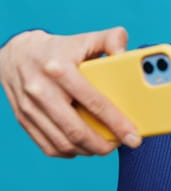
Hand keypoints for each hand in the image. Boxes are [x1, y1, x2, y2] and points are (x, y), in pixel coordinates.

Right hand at [0, 27, 141, 157]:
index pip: (94, 102)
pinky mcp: (23, 119)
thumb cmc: (60, 49)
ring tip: (105, 146)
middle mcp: (42, 90)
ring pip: (63, 142)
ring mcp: (30, 107)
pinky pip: (48, 146)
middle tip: (120, 145)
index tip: (133, 137)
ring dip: (88, 150)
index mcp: (60, 69)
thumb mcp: (86, 38)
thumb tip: (125, 54)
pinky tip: (84, 147)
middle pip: (76, 130)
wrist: (17, 53)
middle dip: (103, 145)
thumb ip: (112, 40)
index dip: (117, 123)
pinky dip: (70, 152)